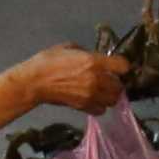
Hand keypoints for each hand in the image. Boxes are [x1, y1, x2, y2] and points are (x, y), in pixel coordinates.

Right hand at [14, 45, 131, 112]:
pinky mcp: (84, 106)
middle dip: (116, 83)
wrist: (34, 82)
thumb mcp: (69, 47)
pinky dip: (99, 106)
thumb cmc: (49, 61)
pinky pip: (101, 110)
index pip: (123, 66)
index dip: (122, 66)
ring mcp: (91, 95)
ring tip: (102, 92)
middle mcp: (97, 79)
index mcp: (94, 62)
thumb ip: (88, 53)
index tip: (117, 66)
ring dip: (110, 96)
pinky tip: (93, 100)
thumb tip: (97, 58)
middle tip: (108, 80)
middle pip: (120, 86)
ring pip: (113, 100)